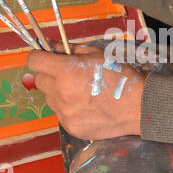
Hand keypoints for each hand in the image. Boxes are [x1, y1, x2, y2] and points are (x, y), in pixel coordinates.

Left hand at [27, 44, 144, 139]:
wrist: (138, 107)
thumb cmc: (120, 77)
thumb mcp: (96, 54)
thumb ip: (69, 49)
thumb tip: (50, 45)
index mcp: (66, 71)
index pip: (34, 61)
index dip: (38, 57)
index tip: (44, 57)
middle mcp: (61, 93)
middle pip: (39, 80)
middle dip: (49, 75)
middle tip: (67, 75)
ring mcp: (64, 112)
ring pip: (49, 98)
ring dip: (58, 93)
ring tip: (81, 92)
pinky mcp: (70, 127)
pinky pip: (60, 114)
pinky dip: (68, 108)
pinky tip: (87, 106)